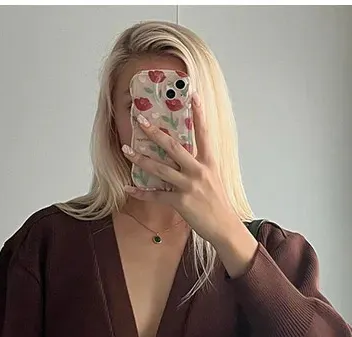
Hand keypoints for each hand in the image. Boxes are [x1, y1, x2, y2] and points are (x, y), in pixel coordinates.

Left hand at [122, 95, 243, 248]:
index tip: (193, 95)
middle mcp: (198, 171)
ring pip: (160, 169)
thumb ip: (201, 166)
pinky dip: (141, 193)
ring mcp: (189, 186)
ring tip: (126, 150)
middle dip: (155, 133)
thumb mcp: (214, 179)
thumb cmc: (218, 204)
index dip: (199, 114)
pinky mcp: (181, 202)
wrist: (225, 227)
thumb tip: (187, 155)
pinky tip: (129, 188)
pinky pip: (157, 196)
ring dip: (141, 159)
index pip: (204, 134)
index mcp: (209, 163)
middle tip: (141, 120)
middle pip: (173, 147)